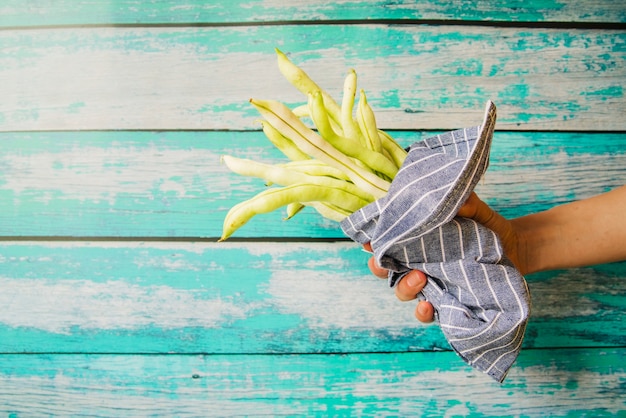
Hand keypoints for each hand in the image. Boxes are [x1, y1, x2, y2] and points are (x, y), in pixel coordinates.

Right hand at [365, 192, 520, 322]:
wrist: (518, 250)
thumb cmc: (489, 227)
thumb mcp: (478, 210)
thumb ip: (468, 204)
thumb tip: (458, 201)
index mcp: (417, 238)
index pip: (387, 238)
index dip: (371, 239)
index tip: (367, 239)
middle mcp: (417, 260)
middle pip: (383, 268)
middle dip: (378, 265)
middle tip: (383, 260)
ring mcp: (430, 283)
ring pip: (401, 290)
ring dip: (404, 286)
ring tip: (420, 278)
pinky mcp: (445, 301)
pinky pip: (424, 312)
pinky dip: (422, 311)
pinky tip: (428, 306)